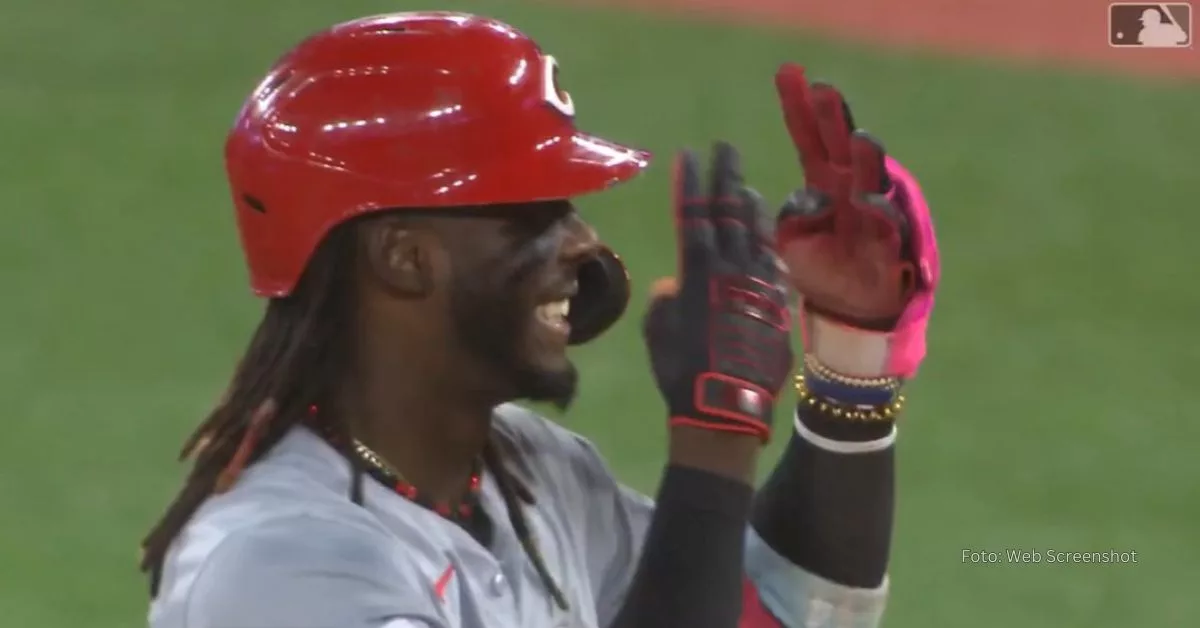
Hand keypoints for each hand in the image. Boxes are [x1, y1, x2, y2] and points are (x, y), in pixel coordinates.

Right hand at [642, 142, 792, 441]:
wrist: (727, 406)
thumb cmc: (682, 371)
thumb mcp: (659, 332)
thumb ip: (666, 303)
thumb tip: (673, 286)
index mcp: (699, 272)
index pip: (694, 216)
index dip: (692, 184)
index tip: (690, 154)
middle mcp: (733, 270)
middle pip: (730, 215)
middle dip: (727, 178)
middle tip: (727, 149)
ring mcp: (760, 286)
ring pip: (758, 237)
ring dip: (752, 209)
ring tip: (748, 188)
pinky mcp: (779, 307)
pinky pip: (775, 268)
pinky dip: (770, 250)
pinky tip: (770, 241)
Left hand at [774, 64, 939, 378]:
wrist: (852, 315)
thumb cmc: (821, 270)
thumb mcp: (788, 241)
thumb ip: (790, 215)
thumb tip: (808, 200)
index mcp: (824, 183)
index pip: (809, 139)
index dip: (799, 108)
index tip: (788, 73)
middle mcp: (852, 190)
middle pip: (840, 147)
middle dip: (833, 119)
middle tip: (823, 90)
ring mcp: (875, 214)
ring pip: (871, 179)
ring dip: (864, 159)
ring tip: (857, 139)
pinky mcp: (891, 246)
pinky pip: (887, 227)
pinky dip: (878, 214)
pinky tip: (866, 202)